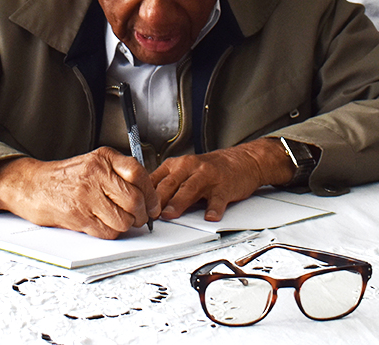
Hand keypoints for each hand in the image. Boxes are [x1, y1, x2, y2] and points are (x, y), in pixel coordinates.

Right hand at [0, 148, 159, 238]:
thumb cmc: (66, 177)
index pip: (138, 173)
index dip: (151, 193)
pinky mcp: (78, 216)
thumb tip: (147, 194)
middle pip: (134, 199)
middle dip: (142, 214)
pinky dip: (111, 233)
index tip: (154, 204)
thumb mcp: (94, 163)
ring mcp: (87, 195)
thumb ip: (118, 173)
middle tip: (141, 218)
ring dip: (127, 226)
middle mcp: (97, 174)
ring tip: (121, 222)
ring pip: (123, 219)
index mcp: (104, 158)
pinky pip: (106, 231)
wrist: (33, 185)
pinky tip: (105, 226)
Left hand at [150, 139, 292, 221]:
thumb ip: (167, 184)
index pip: (156, 179)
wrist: (242, 161)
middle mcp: (191, 168)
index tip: (136, 208)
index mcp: (177, 165)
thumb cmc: (210, 169)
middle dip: (158, 200)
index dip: (145, 195)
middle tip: (148, 215)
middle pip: (170, 184)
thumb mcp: (185, 171)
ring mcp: (208, 176)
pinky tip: (210, 215)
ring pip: (190, 189)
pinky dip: (213, 208)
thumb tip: (143, 204)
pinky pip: (217, 198)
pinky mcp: (224, 186)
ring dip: (179, 202)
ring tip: (171, 214)